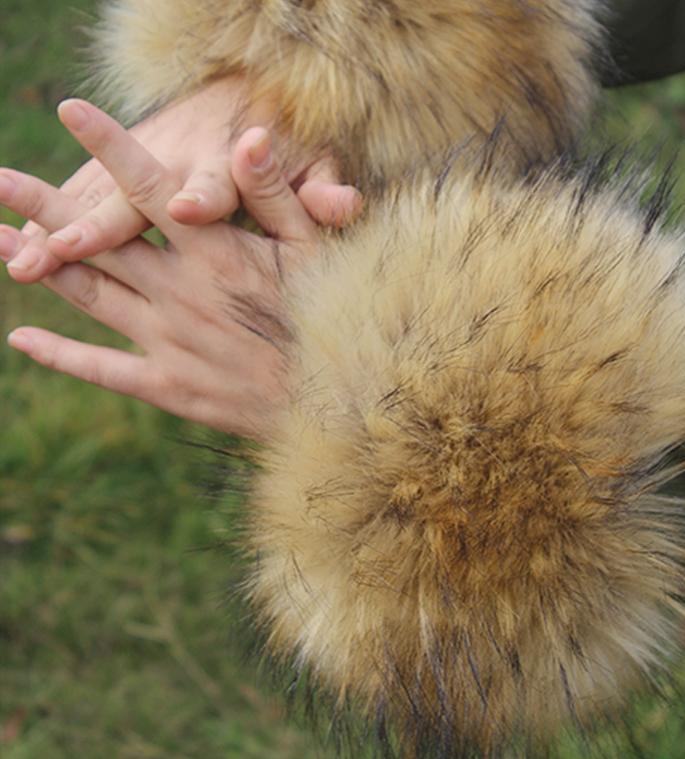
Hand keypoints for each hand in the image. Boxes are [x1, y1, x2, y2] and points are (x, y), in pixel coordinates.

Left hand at [1, 101, 352, 436]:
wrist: (333, 401)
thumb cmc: (331, 318)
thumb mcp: (314, 250)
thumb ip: (275, 195)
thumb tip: (248, 136)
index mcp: (215, 253)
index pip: (151, 188)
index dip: (110, 146)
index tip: (69, 110)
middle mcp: (179, 292)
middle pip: (98, 240)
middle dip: (43, 206)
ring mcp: (167, 342)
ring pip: (89, 295)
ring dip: (38, 265)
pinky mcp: (167, 386)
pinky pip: (101, 368)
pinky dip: (60, 353)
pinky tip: (22, 338)